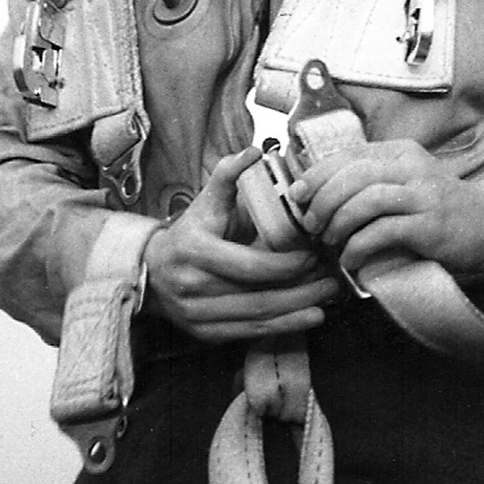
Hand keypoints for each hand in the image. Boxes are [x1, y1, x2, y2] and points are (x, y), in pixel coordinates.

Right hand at [141, 146, 339, 341]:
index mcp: (195, 250)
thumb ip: (228, 177)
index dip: (286, 265)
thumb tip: (254, 150)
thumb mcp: (204, 202)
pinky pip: (248, 333)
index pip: (249, 265)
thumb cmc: (189, 233)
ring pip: (256, 318)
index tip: (313, 256)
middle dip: (300, 290)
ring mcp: (196, 314)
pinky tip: (308, 317)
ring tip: (327, 297)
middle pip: (257, 295)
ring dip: (297, 310)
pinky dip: (282, 327)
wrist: (151, 271)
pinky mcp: (204, 333)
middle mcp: (193, 286)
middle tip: (331, 279)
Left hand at [289, 139, 483, 276]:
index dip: (317, 174)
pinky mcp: (430, 225)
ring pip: (366, 199)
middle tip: (312, 224)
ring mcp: (424, 195)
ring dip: (339, 222)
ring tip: (331, 241)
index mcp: (401, 153)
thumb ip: (373, 182)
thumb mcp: (407, 183)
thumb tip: (320, 194)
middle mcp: (412, 168)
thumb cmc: (440, 208)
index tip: (298, 195)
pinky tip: (352, 259)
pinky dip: (359, 246)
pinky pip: (383, 231)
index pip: (349, 155)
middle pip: (353, 175)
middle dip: (323, 200)